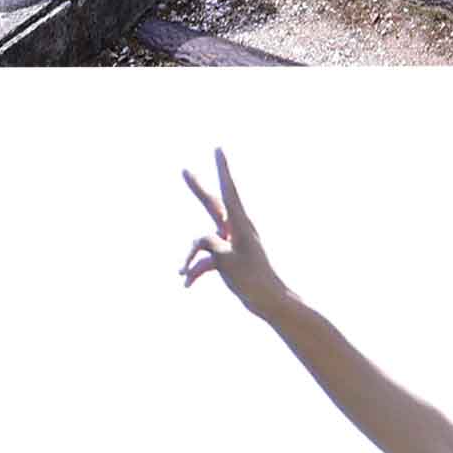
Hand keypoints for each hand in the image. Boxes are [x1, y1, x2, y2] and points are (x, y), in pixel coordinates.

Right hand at [175, 152, 286, 316]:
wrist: (269, 302)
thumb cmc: (253, 280)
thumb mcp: (226, 260)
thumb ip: (209, 244)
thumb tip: (201, 240)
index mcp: (241, 224)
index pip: (229, 190)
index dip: (222, 169)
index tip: (218, 149)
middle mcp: (236, 230)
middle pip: (212, 205)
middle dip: (197, 190)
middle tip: (184, 170)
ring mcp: (231, 243)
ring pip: (202, 242)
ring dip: (191, 259)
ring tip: (183, 275)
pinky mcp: (227, 258)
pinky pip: (205, 260)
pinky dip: (196, 270)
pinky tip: (187, 284)